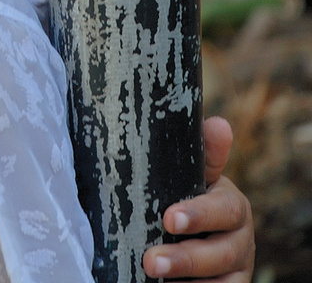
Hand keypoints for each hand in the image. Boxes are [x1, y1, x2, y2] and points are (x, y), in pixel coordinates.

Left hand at [141, 116, 254, 280]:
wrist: (195, 230)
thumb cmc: (188, 193)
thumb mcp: (194, 174)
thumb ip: (204, 153)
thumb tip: (219, 124)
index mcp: (233, 206)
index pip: (224, 210)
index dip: (199, 215)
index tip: (169, 218)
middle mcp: (241, 240)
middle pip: (221, 252)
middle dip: (185, 257)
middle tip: (152, 261)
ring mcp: (236, 269)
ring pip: (219, 281)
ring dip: (186, 279)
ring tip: (152, 274)